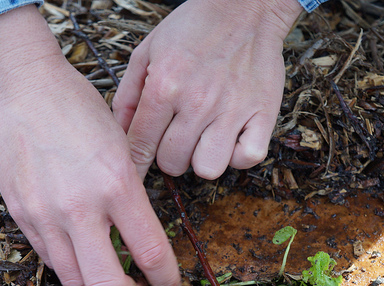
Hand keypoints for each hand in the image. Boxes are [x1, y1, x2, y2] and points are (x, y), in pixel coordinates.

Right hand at [0, 6, 180, 285]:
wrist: (23, 88)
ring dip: (95, 282)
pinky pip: (48, 258)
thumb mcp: (120, 145)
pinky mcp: (21, 214)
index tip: (169, 285)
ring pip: (74, 279)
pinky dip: (68, 262)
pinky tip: (78, 247)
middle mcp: (81, 207)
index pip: (150, 253)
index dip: (166, 279)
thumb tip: (137, 235)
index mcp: (117, 184)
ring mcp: (46, 214)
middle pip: (106, 285)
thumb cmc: (78, 108)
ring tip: (106, 269)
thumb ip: (129, 194)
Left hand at [113, 0, 301, 179]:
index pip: (140, 145)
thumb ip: (128, 94)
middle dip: (169, 157)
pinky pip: (248, 159)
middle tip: (176, 139)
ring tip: (203, 140)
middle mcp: (198, 101)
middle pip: (172, 163)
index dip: (136, 164)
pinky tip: (231, 140)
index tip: (137, 172)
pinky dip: (238, 156)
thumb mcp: (148, 50)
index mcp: (165, 85)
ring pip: (208, 169)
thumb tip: (120, 132)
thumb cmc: (194, 28)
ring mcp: (233, 110)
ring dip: (201, 159)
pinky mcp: (264, 113)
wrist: (245, 7)